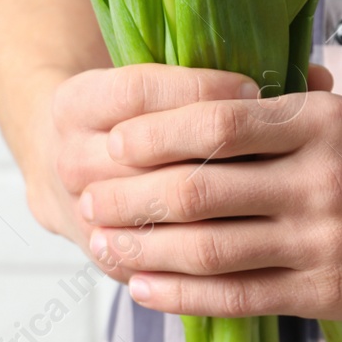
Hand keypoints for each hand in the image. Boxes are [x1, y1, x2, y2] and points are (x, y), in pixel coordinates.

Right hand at [26, 64, 261, 266]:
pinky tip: (248, 237)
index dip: (198, 88)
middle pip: (147, 155)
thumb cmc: (120, 117)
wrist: (56, 163)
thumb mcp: (135, 85)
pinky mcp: (103, 256)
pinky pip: (159, 259)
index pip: (138, 92)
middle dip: (214, 150)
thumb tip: (284, 82)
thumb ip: (191, 82)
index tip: (250, 88)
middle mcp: (70, 158)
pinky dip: (203, 253)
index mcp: (75, 104)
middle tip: (270, 145)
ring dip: (214, 205)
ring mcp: (81, 212)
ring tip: (267, 193)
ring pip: (155, 212)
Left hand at [80, 75, 341, 321]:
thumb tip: (195, 98)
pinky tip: (147, 288)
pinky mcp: (330, 292)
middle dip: (132, 196)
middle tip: (88, 197)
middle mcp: (320, 179)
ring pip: (212, 248)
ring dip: (145, 249)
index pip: (216, 122)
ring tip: (103, 244)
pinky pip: (241, 296)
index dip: (154, 134)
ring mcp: (325, 241)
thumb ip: (277, 109)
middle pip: (201, 188)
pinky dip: (185, 295)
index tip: (113, 141)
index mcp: (320, 122)